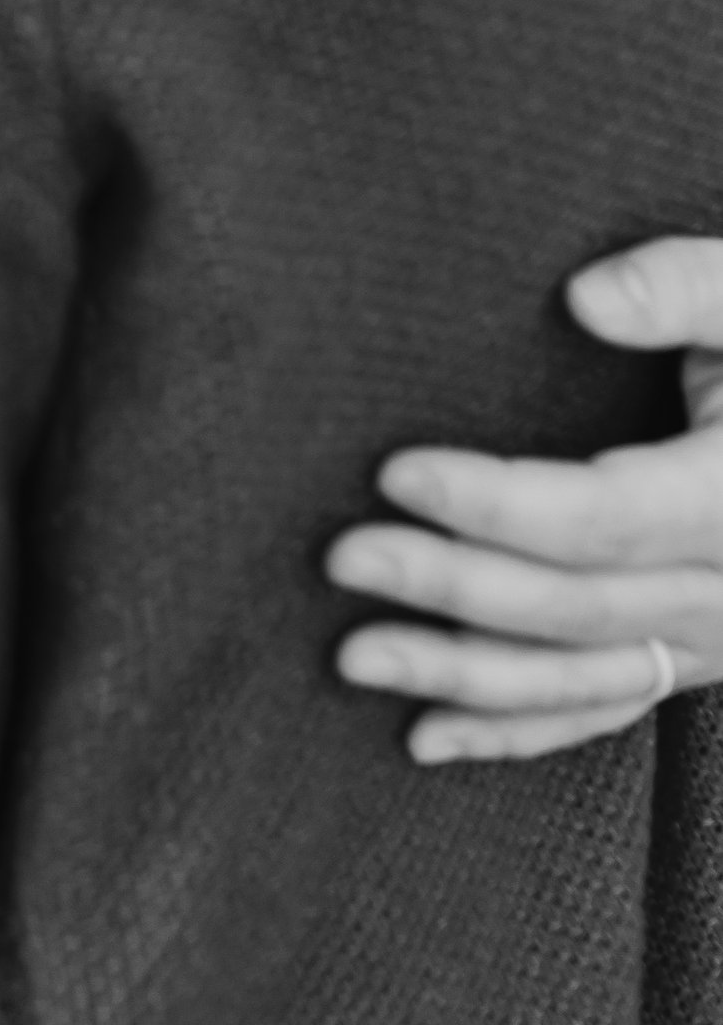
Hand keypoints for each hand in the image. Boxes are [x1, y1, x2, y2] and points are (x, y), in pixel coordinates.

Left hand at [329, 238, 722, 762]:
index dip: (495, 502)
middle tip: (340, 557)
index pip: (603, 518)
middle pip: (573, 605)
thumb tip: (583, 299)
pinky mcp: (703, 654)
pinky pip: (608, 708)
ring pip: (581, 678)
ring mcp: (722, 636)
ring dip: (461, 677)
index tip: (395, 473)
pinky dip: (517, 731)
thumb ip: (682, 286)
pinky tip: (426, 737)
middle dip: (448, 587)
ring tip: (351, 657)